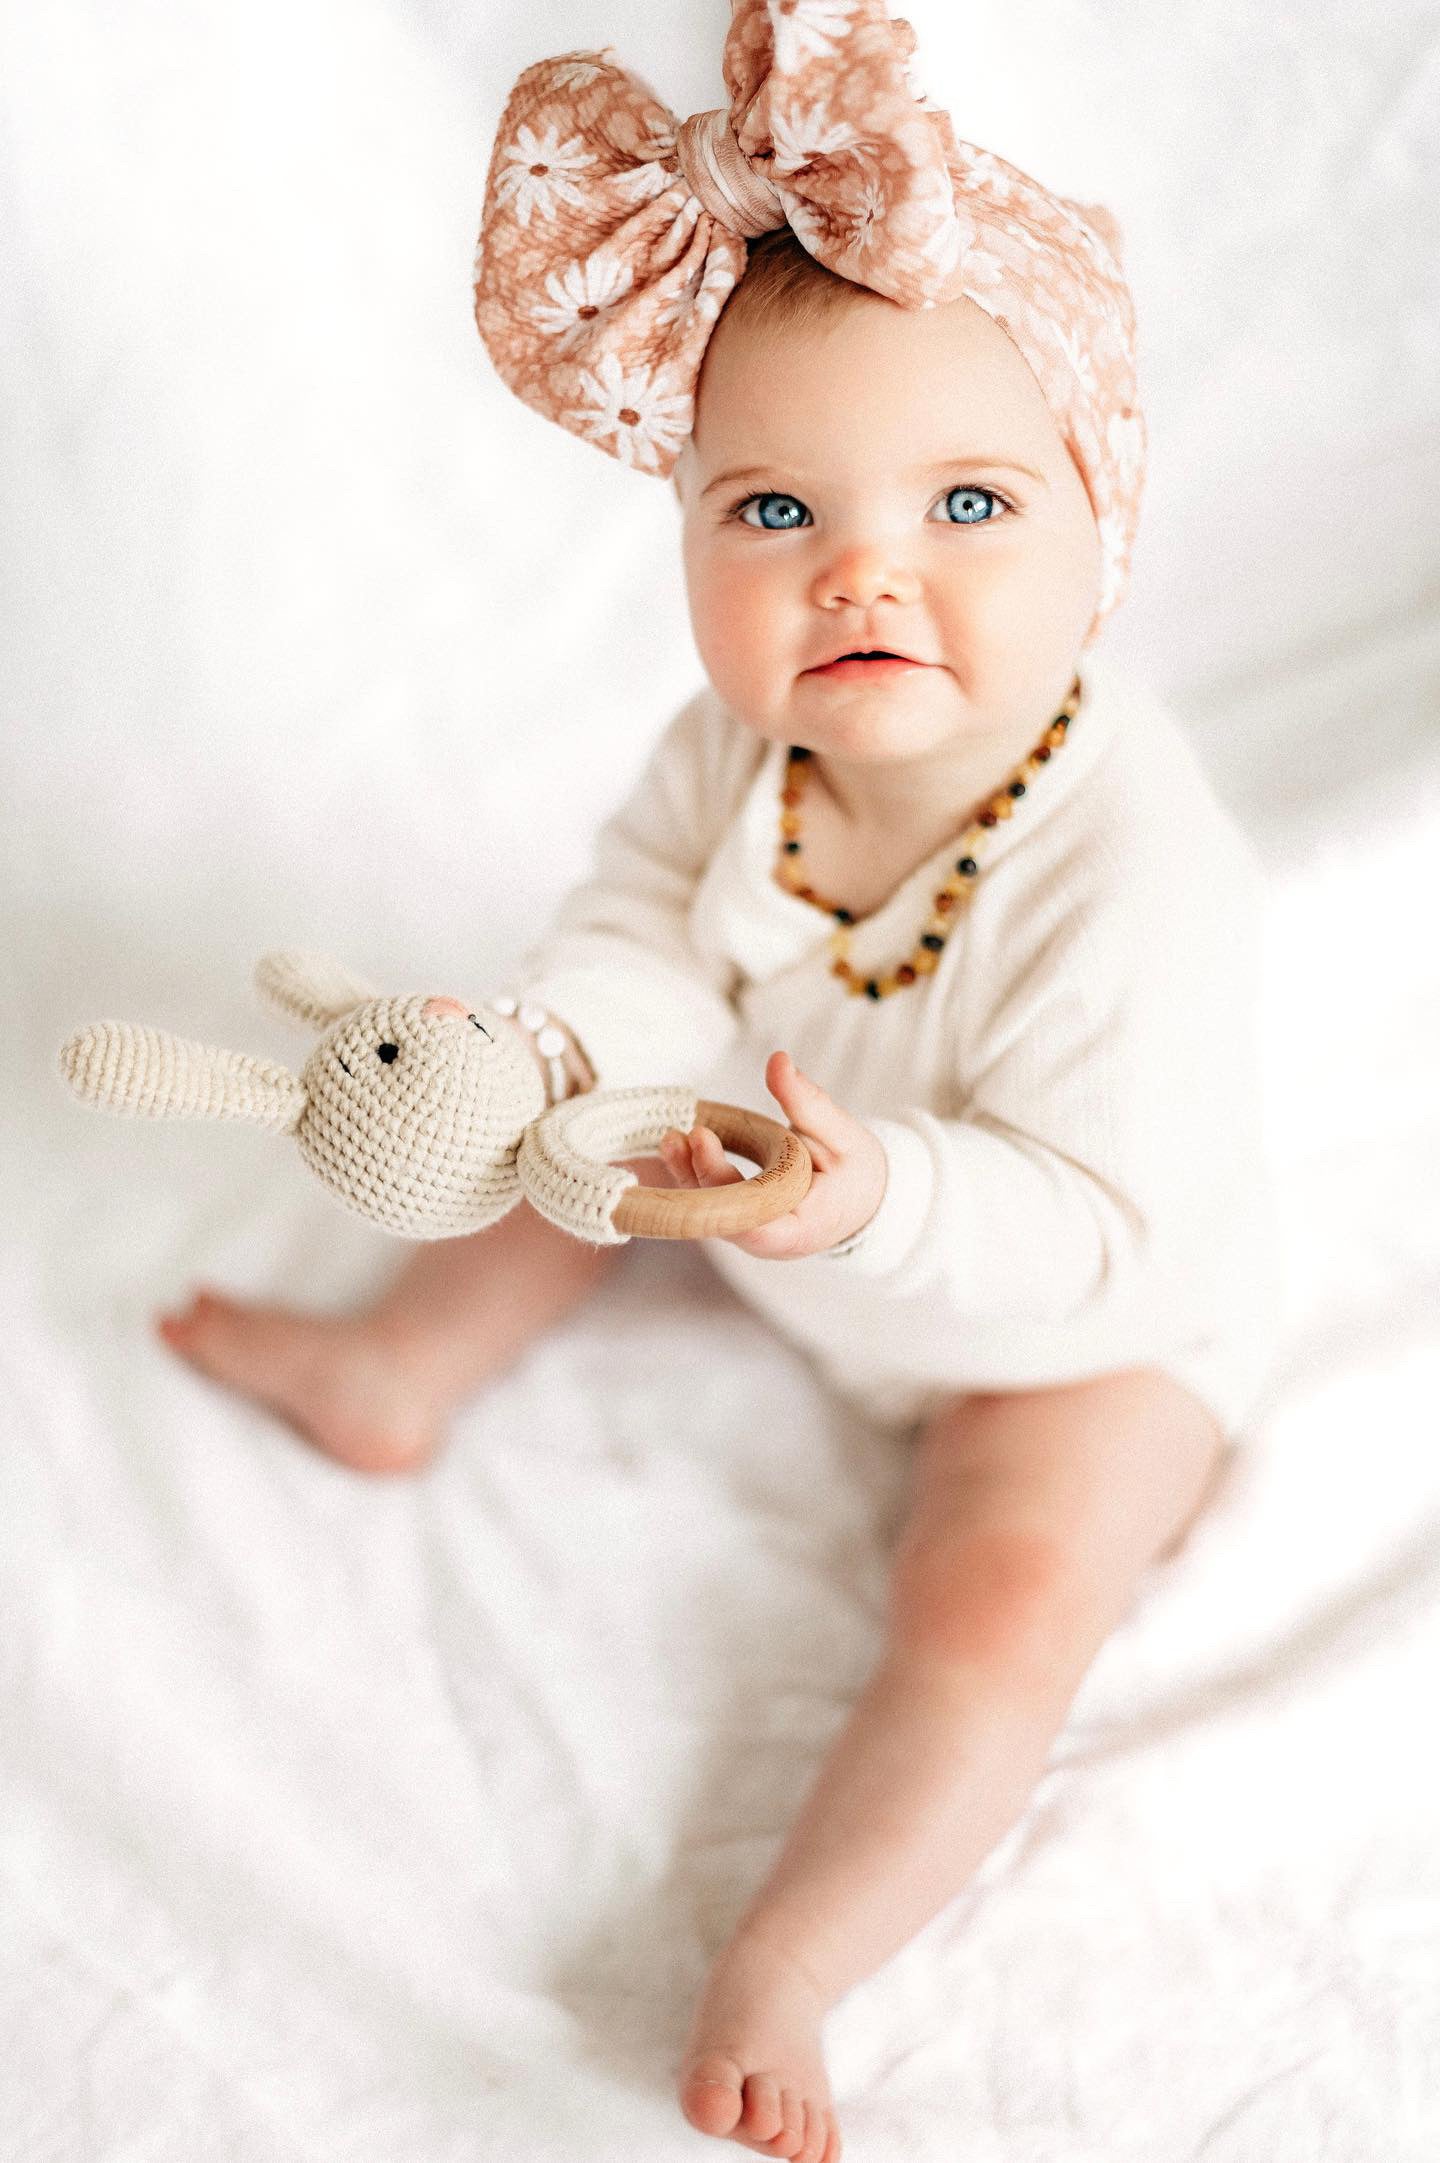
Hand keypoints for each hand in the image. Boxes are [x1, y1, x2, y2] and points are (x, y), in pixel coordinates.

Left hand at [658, 1050, 887, 1258]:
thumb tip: (778, 1060)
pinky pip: (711, 1203)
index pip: (754, 1225)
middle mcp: (771, 1239)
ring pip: (710, 1211)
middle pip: (724, 1216)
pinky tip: (677, 1146)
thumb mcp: (841, 1133)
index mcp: (802, 1228)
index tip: (704, 1145)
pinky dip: (694, 1173)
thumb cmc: (856, 1171)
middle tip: (689, 1133)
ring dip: (686, 1175)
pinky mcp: (741, 1220)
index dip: (723, 1191)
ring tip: (671, 1138)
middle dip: (699, 1175)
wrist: (862, 1198)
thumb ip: (808, 1101)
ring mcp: (752, 1234)